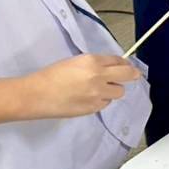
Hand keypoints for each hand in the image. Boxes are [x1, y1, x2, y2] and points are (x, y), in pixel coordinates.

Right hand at [25, 54, 140, 118]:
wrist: (35, 95)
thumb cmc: (51, 75)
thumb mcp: (75, 61)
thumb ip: (95, 64)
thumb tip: (110, 67)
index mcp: (92, 61)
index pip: (118, 60)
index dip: (124, 63)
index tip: (126, 65)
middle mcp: (98, 76)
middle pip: (128, 74)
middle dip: (132, 74)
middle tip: (133, 75)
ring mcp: (97, 94)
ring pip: (119, 92)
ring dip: (113, 89)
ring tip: (100, 89)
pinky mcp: (93, 108)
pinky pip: (105, 103)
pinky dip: (101, 100)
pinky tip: (88, 98)